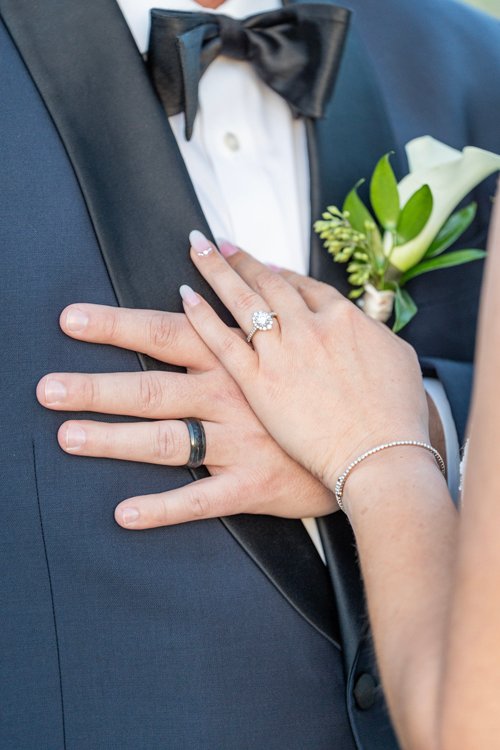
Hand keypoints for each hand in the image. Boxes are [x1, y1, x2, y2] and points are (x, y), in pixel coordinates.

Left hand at [36, 304, 335, 526]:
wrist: (375, 440)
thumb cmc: (335, 387)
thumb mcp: (308, 336)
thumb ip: (272, 306)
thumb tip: (245, 275)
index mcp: (236, 359)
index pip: (167, 331)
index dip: (118, 324)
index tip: (73, 318)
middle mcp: (229, 396)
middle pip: (152, 385)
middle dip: (97, 385)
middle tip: (48, 386)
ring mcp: (238, 442)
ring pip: (166, 440)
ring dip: (114, 439)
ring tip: (67, 436)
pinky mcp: (251, 484)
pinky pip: (200, 500)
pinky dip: (162, 510)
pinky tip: (123, 514)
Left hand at [179, 233, 429, 492]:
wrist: (381, 456)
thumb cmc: (397, 416)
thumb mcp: (398, 359)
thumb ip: (369, 334)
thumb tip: (355, 324)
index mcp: (344, 318)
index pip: (304, 287)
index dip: (279, 273)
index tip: (262, 264)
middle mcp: (309, 327)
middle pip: (268, 284)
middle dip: (241, 259)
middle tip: (217, 243)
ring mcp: (282, 353)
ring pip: (242, 301)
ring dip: (216, 270)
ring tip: (196, 249)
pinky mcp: (258, 384)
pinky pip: (223, 342)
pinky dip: (202, 316)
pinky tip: (186, 296)